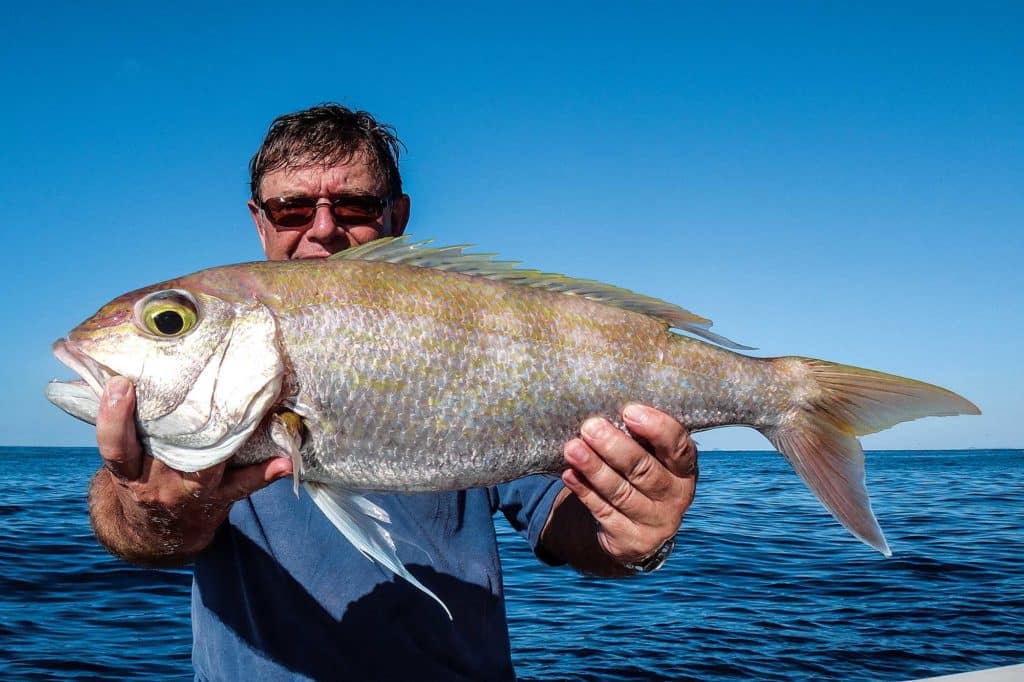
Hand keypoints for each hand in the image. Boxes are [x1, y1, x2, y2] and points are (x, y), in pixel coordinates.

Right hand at [90, 376, 291, 563]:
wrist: (157, 534)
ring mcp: (190, 493)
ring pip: (209, 465)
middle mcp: (156, 483)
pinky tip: (285, 462)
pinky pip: (243, 487)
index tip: (121, 384)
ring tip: (253, 409)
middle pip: (169, 451)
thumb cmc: (141, 476)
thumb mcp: (125, 458)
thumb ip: (127, 425)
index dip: (114, 416)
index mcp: (128, 470)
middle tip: (198, 381)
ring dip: (231, 438)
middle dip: (181, 419)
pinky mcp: (219, 499)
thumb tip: (120, 369)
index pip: (115, 445)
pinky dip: (265, 474)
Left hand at [561, 404, 696, 565]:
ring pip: (621, 493)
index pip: (678, 447)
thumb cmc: (641, 474)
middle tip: (590, 427)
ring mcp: (656, 522)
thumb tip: (604, 404)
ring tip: (572, 448)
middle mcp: (676, 497)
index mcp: (684, 469)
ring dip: (594, 469)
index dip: (657, 428)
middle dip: (615, 447)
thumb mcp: (651, 457)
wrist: (637, 528)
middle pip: (645, 471)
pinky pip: (604, 512)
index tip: (629, 411)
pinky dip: (585, 491)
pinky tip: (570, 474)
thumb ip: (639, 437)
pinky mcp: (632, 540)